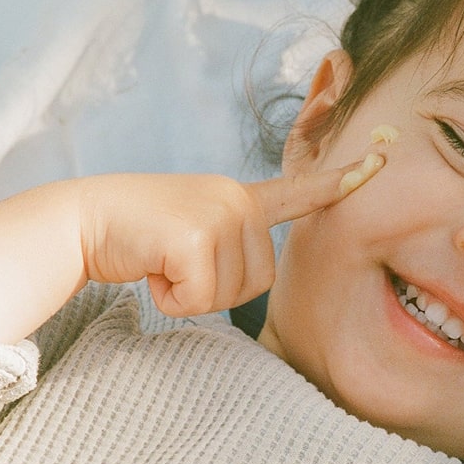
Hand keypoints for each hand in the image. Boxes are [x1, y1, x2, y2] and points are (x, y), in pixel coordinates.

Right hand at [77, 154, 384, 318]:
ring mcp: (218, 214)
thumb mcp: (194, 232)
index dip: (339, 183)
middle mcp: (236, 200)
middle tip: (174, 261)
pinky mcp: (196, 236)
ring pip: (230, 295)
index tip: (378, 164)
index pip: (299, 193)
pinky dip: (171, 298)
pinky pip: (199, 299)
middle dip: (214, 290)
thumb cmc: (139, 237)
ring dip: (191, 294)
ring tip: (161, 260)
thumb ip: (230, 245)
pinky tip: (151, 267)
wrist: (84, 220)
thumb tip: (252, 270)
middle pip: (259, 282)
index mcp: (240, 198)